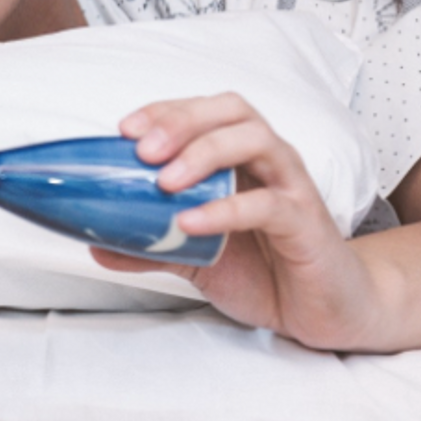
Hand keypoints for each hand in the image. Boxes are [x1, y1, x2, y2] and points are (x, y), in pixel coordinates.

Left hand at [92, 93, 379, 350]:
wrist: (326, 310)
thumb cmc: (268, 269)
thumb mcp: (197, 257)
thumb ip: (152, 246)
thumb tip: (95, 243)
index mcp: (243, 157)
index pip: (206, 111)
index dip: (166, 110)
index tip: (125, 129)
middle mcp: (270, 160)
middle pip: (232, 111)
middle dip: (183, 121)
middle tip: (143, 149)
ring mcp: (292, 187)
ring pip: (256, 141)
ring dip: (206, 151)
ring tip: (165, 181)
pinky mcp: (307, 224)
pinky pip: (269, 204)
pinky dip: (227, 208)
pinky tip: (193, 222)